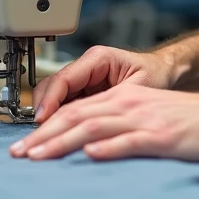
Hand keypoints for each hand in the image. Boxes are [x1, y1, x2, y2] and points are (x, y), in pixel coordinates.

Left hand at [10, 83, 198, 161]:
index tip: (25, 145)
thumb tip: (87, 144)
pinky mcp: (160, 137)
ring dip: (63, 142)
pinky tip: (90, 155)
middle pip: (77, 117)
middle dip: (44, 136)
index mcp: (123, 99)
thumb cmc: (188, 120)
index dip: (46, 126)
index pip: (76, 110)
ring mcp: (144, 120)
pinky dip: (108, 148)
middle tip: (19, 153)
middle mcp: (128, 105)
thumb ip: (117, 125)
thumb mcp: (147, 114)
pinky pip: (130, 141)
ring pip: (95, 128)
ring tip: (40, 155)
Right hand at [31, 45, 173, 123]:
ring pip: (52, 97)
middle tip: (33, 136)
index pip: (64, 79)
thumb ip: (112, 101)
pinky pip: (62, 105)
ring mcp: (82, 79)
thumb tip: (86, 121)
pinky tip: (54, 136)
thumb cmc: (155, 76)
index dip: (49, 101)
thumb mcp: (137, 88)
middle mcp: (85, 66)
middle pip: (51, 87)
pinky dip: (56, 120)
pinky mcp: (82, 91)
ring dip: (45, 118)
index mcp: (97, 59)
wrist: (165, 73)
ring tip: (40, 139)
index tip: (41, 121)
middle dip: (40, 111)